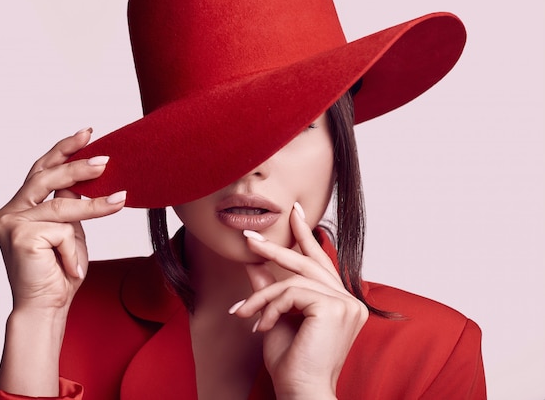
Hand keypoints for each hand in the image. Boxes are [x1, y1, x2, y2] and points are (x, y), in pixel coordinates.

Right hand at [0, 128, 125, 313]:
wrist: (46, 309)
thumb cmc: (59, 273)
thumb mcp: (70, 232)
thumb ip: (70, 206)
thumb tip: (86, 180)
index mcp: (19, 208)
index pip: (41, 170)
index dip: (63, 151)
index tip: (87, 133)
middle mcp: (9, 212)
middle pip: (46, 177)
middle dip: (78, 165)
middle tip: (106, 159)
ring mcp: (11, 223)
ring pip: (62, 204)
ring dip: (95, 204)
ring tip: (120, 201)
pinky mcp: (20, 236)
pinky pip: (63, 231)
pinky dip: (74, 249)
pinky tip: (71, 267)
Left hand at [229, 203, 367, 398]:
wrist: (300, 392)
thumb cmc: (291, 363)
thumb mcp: (276, 318)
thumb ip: (271, 289)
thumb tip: (255, 263)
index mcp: (341, 302)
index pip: (321, 263)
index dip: (307, 236)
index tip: (295, 212)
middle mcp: (350, 300)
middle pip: (308, 264)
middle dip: (276, 249)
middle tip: (250, 239)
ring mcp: (346, 303)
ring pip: (293, 281)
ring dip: (262, 296)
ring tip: (244, 312)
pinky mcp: (335, 307)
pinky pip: (291, 292)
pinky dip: (270, 306)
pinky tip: (262, 326)